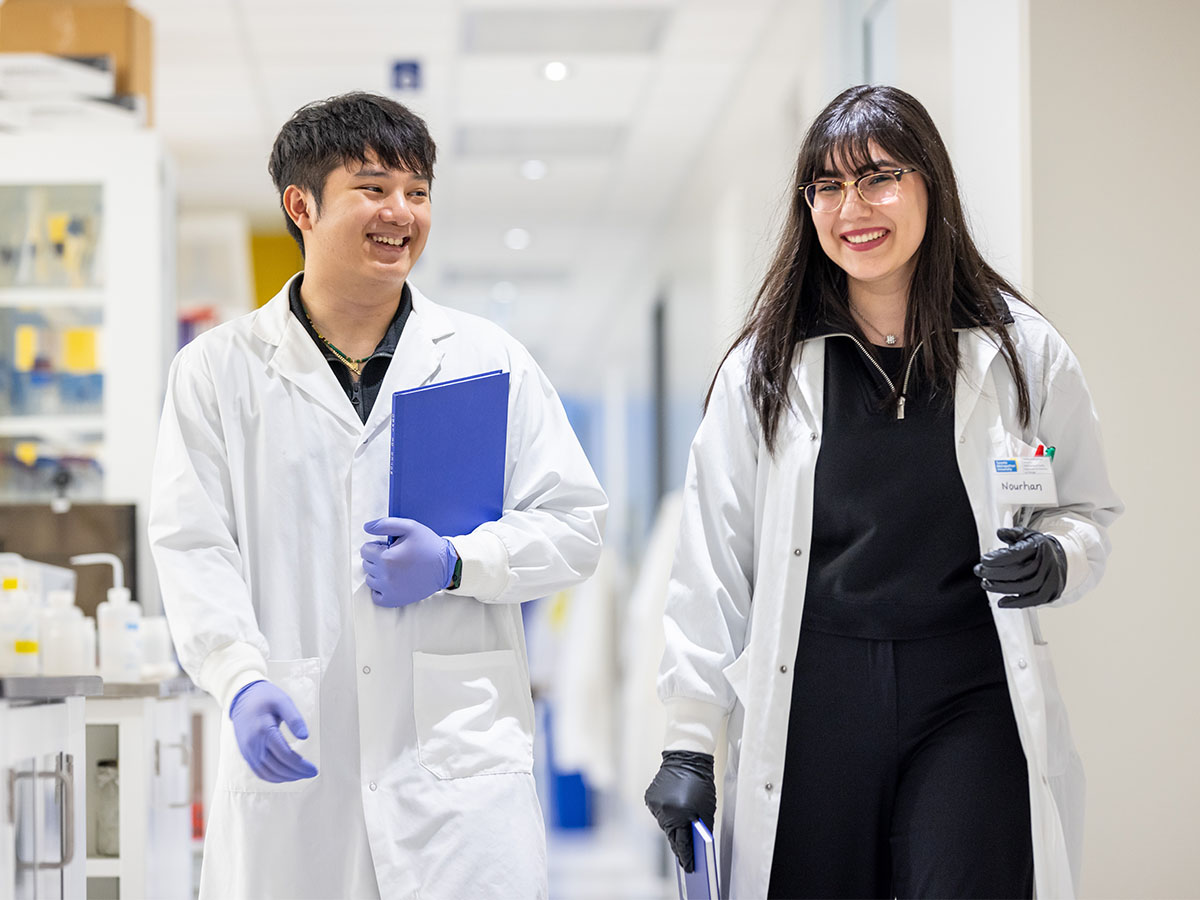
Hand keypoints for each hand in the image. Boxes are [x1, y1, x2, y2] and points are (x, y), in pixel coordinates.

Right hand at [228, 680, 317, 782]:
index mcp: (264, 731)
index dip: (301, 766)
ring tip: (300, 775)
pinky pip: (258, 771)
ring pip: (267, 773)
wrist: (241, 697)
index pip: (285, 755)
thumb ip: (295, 719)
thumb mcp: (283, 701)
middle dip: (296, 773)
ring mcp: (248, 751)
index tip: (314, 769)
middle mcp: (254, 744)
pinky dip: (272, 777)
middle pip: (277, 767)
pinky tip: (284, 776)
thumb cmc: (265, 697)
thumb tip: (305, 737)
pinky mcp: (245, 753)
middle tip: (311, 773)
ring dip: (285, 778)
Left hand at [361, 517, 457, 607]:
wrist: (446, 567)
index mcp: (387, 558)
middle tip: (396, 556)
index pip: (365, 550)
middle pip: (367, 564)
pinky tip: (392, 581)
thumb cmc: (428, 545)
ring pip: (370, 579)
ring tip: (396, 568)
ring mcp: (389, 590)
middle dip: (377, 558)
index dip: (377, 546)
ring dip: (379, 573)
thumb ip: (385, 524)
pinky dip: (380, 589)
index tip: (389, 546)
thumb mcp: (410, 527)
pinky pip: (375, 596)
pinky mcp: (394, 600)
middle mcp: (385, 576)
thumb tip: (366, 527)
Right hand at [644, 751, 716, 872]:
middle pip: (672, 837)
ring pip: (665, 825)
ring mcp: (656, 805)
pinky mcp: (650, 798)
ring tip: (682, 823)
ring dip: (673, 826)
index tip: (689, 868)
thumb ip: (701, 828)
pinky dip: (667, 813)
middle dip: (679, 845)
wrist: (686, 759)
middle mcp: (665, 812)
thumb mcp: (706, 809)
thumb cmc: (700, 783)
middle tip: (685, 855)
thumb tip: (697, 845)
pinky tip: (674, 807)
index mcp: (680, 816)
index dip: (686, 857)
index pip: (682, 844)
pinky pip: (660, 813)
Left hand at [974, 527, 1066, 608]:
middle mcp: (1046, 563)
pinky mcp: (1050, 592)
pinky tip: (1002, 602)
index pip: (1016, 554)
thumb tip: (1000, 532)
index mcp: (1039, 547)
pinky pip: (1033, 600)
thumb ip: (1012, 533)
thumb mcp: (1027, 535)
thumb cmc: (1039, 548)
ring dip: (1001, 588)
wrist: (1059, 559)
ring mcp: (1050, 579)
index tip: (984, 560)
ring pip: (1025, 587)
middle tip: (979, 571)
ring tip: (986, 584)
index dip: (997, 558)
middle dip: (994, 573)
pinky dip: (1016, 603)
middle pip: (1019, 571)